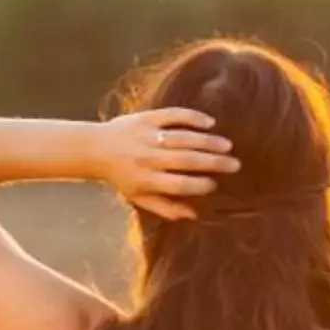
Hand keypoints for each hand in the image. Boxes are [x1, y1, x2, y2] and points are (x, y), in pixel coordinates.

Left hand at [97, 109, 238, 220]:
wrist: (95, 148)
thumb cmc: (122, 177)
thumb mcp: (139, 197)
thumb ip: (166, 207)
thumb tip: (194, 214)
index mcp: (146, 180)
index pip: (179, 184)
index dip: (200, 185)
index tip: (215, 185)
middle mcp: (148, 158)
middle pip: (186, 160)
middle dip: (213, 163)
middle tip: (235, 165)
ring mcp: (147, 136)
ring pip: (182, 138)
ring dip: (207, 141)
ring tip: (227, 145)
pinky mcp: (146, 118)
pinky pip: (172, 115)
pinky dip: (191, 117)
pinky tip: (209, 122)